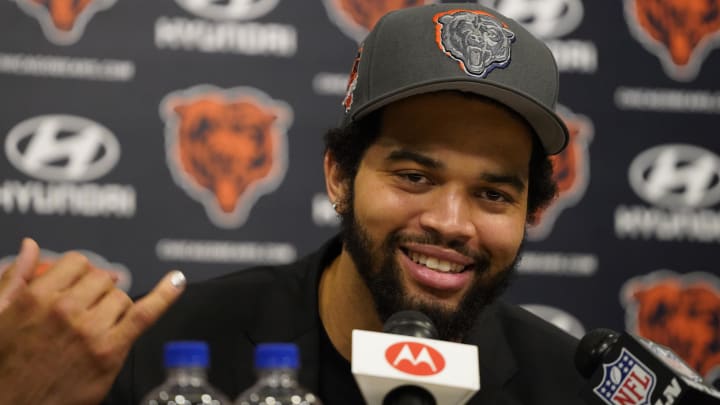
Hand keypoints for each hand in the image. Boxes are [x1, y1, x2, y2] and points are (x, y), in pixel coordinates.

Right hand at [0, 238, 185, 404]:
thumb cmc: (6, 366)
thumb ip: (15, 278)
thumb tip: (32, 246)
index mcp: (36, 297)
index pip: (77, 263)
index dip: (82, 274)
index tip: (81, 286)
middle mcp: (64, 309)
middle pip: (102, 279)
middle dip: (97, 293)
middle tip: (87, 315)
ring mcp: (90, 329)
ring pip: (121, 297)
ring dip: (114, 309)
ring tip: (95, 331)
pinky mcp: (110, 349)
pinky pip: (145, 312)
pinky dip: (165, 295)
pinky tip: (177, 281)